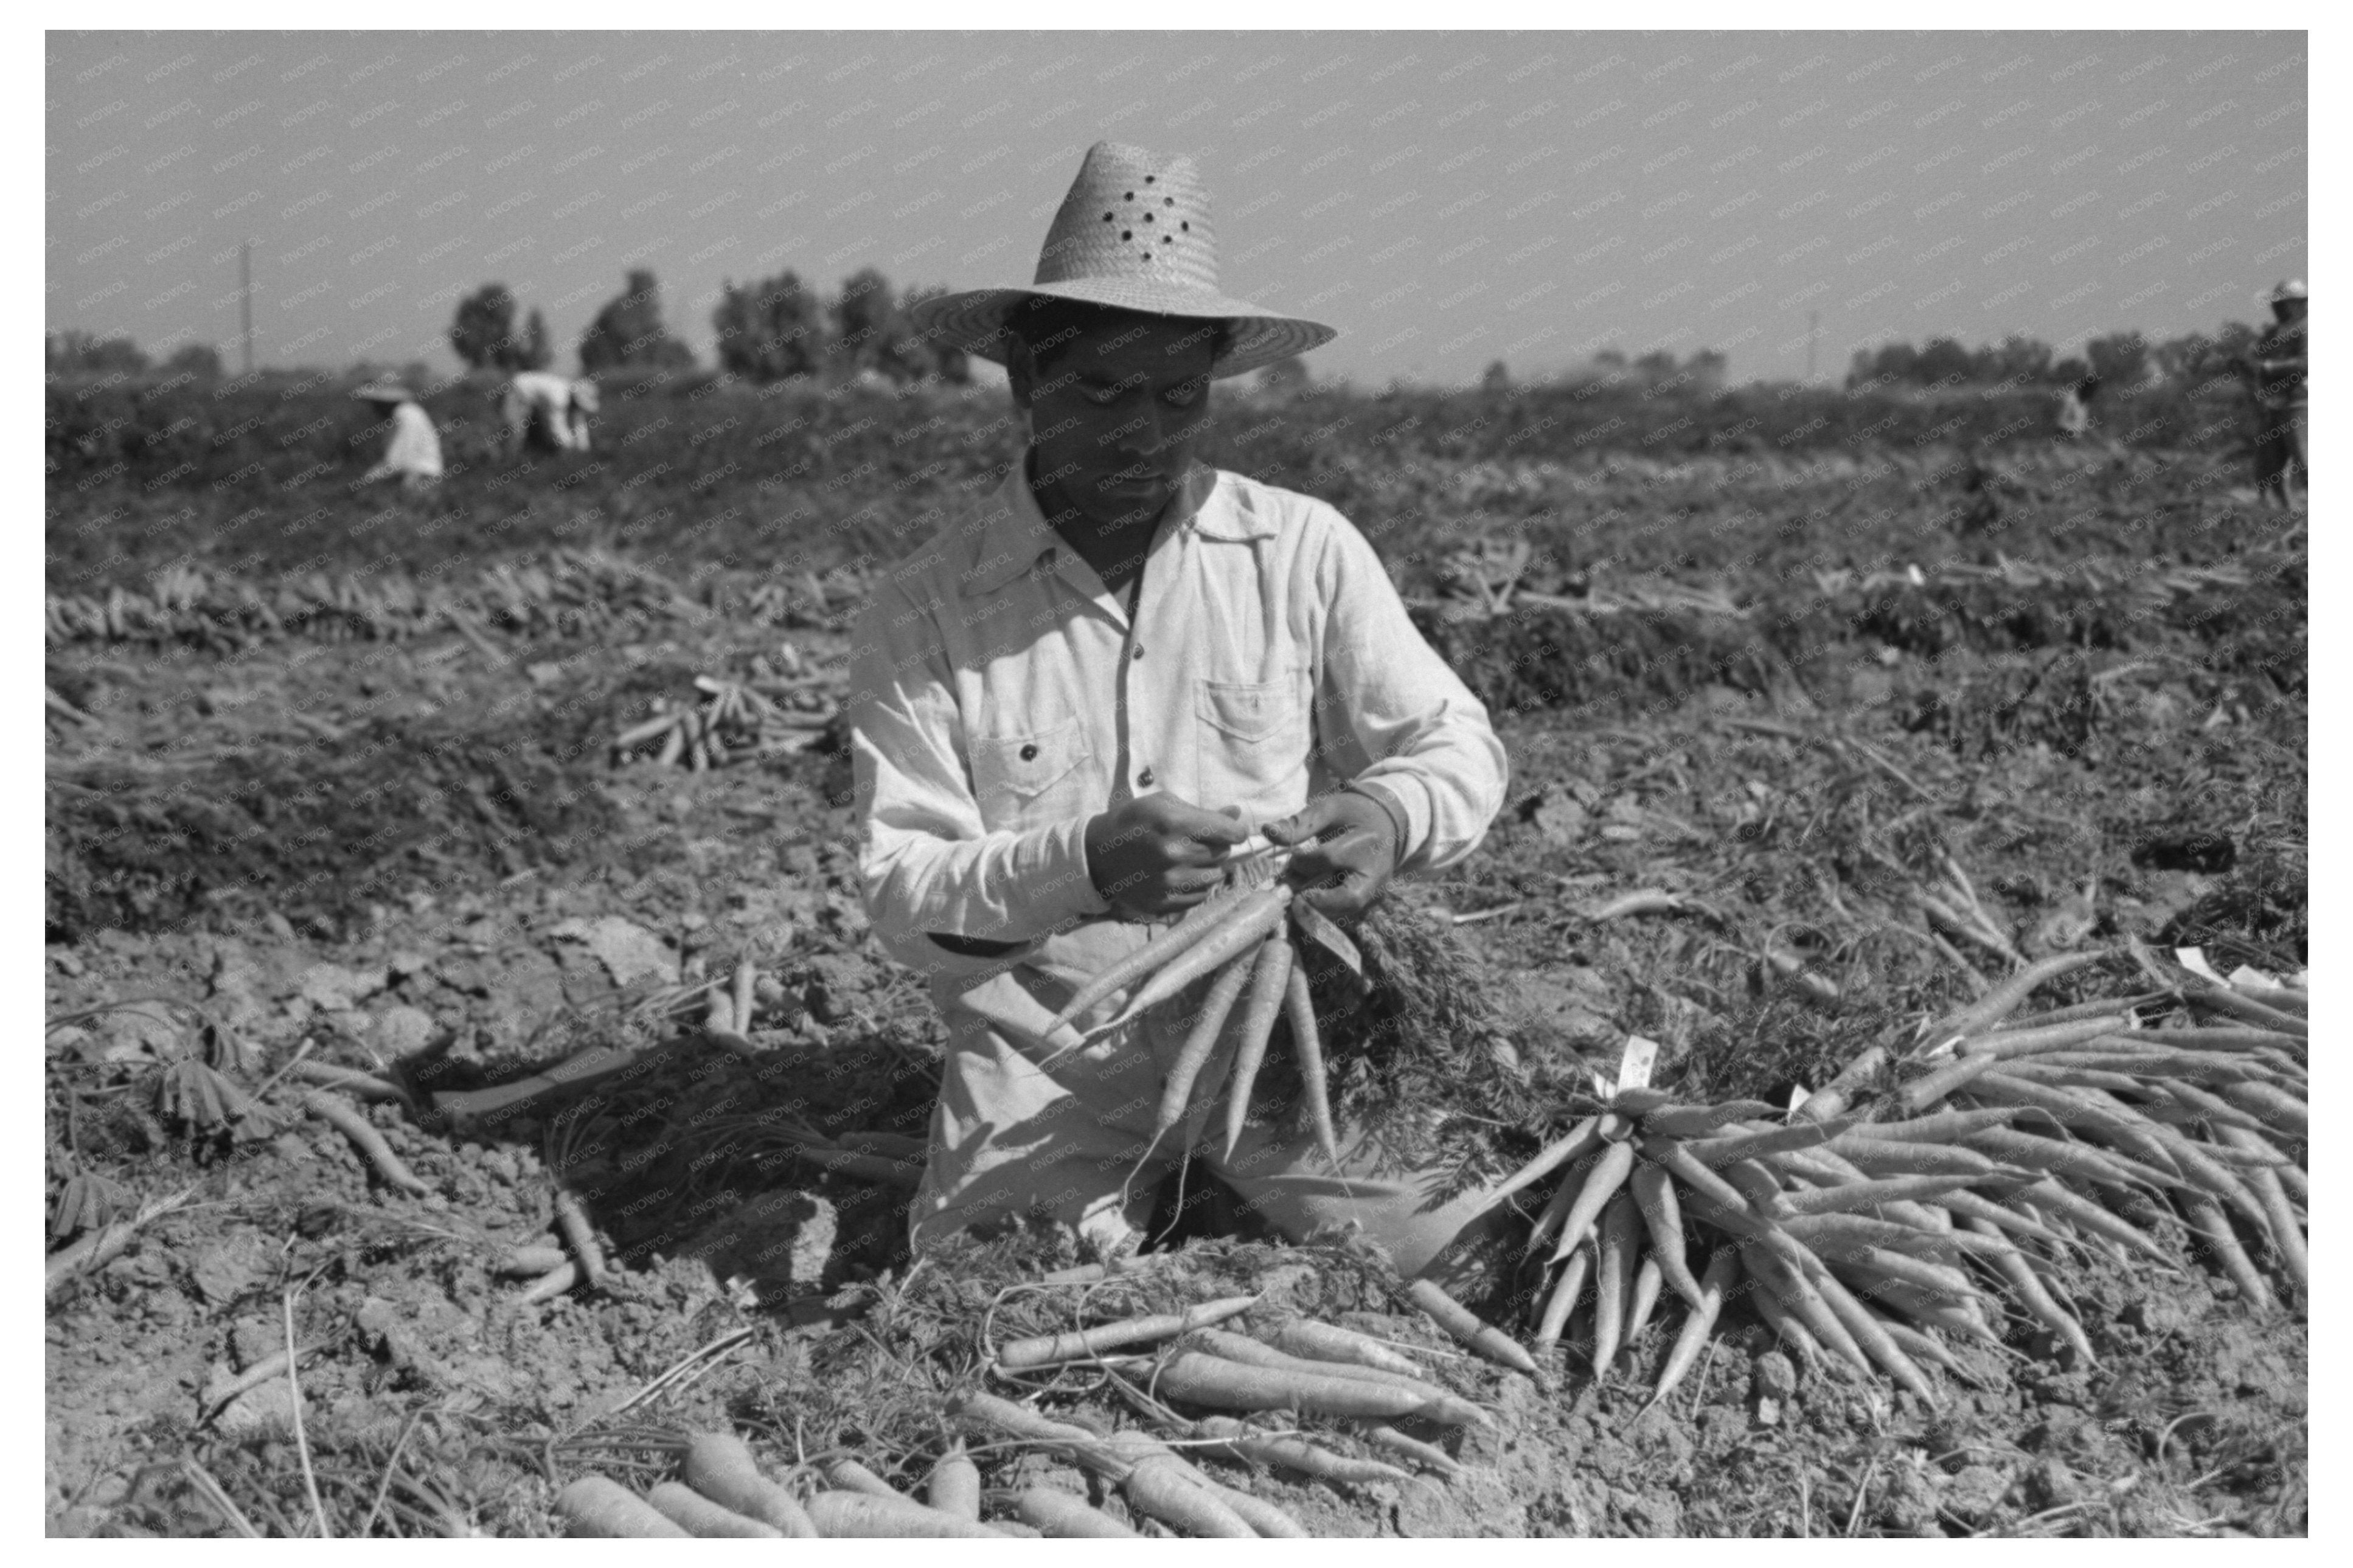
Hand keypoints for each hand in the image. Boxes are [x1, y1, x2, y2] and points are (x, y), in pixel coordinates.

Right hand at [1084, 794, 1248, 918]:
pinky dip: (1196, 886)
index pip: (1230, 833)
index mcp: (1174, 824)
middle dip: (1217, 846)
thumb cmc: (1133, 822)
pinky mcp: (1163, 904)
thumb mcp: (1164, 804)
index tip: (1230, 830)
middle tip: (1197, 841)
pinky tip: (1180, 875)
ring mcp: (1169, 883)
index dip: (1234, 831)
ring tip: (1188, 859)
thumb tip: (1236, 814)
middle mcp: (1174, 855)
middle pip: (1222, 854)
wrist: (1097, 855)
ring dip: (1208, 867)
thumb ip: (1203, 811)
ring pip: (1215, 877)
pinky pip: (1200, 896)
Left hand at [1265, 790, 1401, 920]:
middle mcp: (1378, 871)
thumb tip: (1267, 831)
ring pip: (1347, 912)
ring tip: (1301, 892)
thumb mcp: (1327, 810)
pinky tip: (1313, 897)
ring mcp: (1379, 890)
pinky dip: (1327, 909)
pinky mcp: (1373, 901)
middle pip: (1349, 898)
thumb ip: (1298, 824)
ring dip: (1318, 907)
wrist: (1384, 824)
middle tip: (1294, 892)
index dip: (1303, 863)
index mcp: (1367, 842)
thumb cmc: (1351, 815)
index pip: (1329, 859)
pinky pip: (1347, 913)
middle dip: (1316, 900)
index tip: (1292, 859)